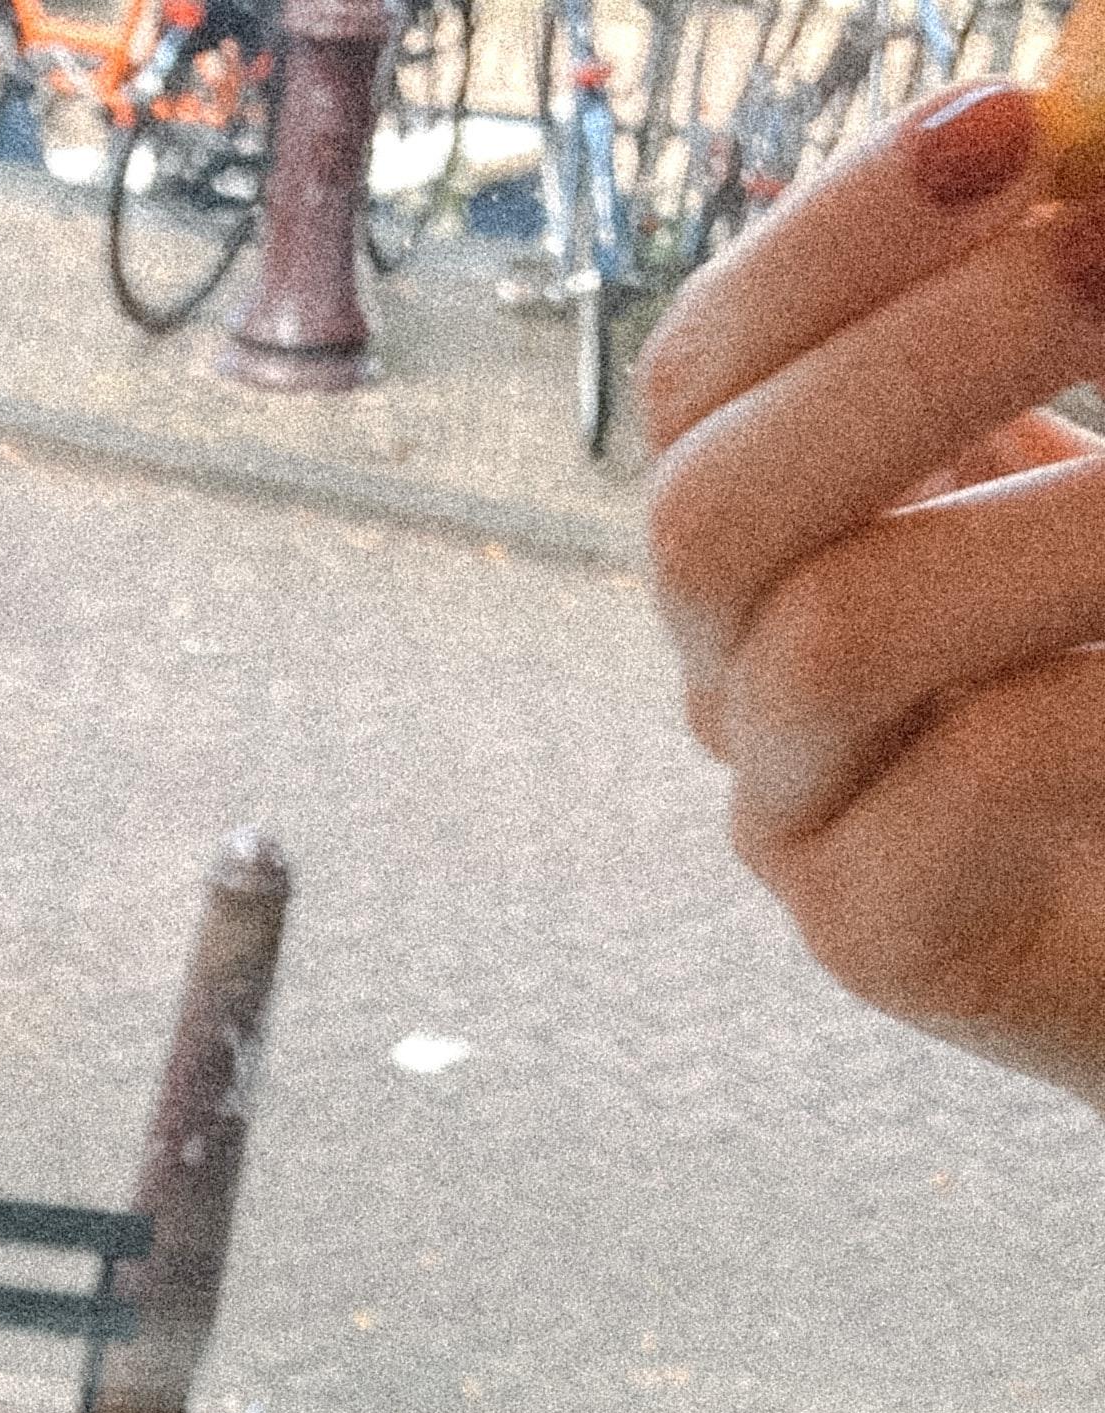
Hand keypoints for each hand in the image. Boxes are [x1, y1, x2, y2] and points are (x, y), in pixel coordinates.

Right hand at [642, 84, 1104, 1107]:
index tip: (1010, 123)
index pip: (705, 375)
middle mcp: (742, 674)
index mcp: (775, 534)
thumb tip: (1084, 140)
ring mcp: (795, 814)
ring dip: (1044, 529)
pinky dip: (1100, 701)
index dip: (831, 240)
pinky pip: (964, 788)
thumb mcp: (1089, 484)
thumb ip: (1067, 325)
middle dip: (911, 361)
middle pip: (702, 517)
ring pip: (825, 646)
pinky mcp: (880, 935)